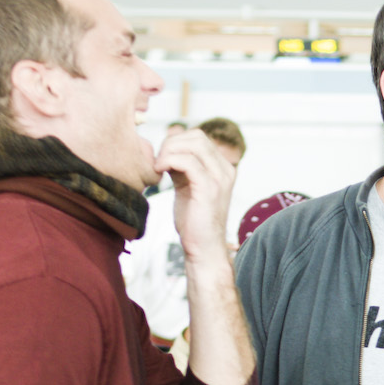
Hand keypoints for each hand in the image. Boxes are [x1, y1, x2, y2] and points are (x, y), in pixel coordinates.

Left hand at [155, 130, 235, 264]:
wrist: (203, 248)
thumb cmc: (194, 221)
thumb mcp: (187, 186)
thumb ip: (182, 167)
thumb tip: (167, 149)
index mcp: (222, 167)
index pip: (199, 137)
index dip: (176, 141)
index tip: (161, 158)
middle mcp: (225, 170)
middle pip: (197, 136)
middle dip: (171, 143)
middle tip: (158, 161)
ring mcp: (219, 178)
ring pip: (193, 144)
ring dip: (169, 151)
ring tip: (158, 167)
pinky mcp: (209, 188)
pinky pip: (188, 161)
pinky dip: (169, 161)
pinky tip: (160, 172)